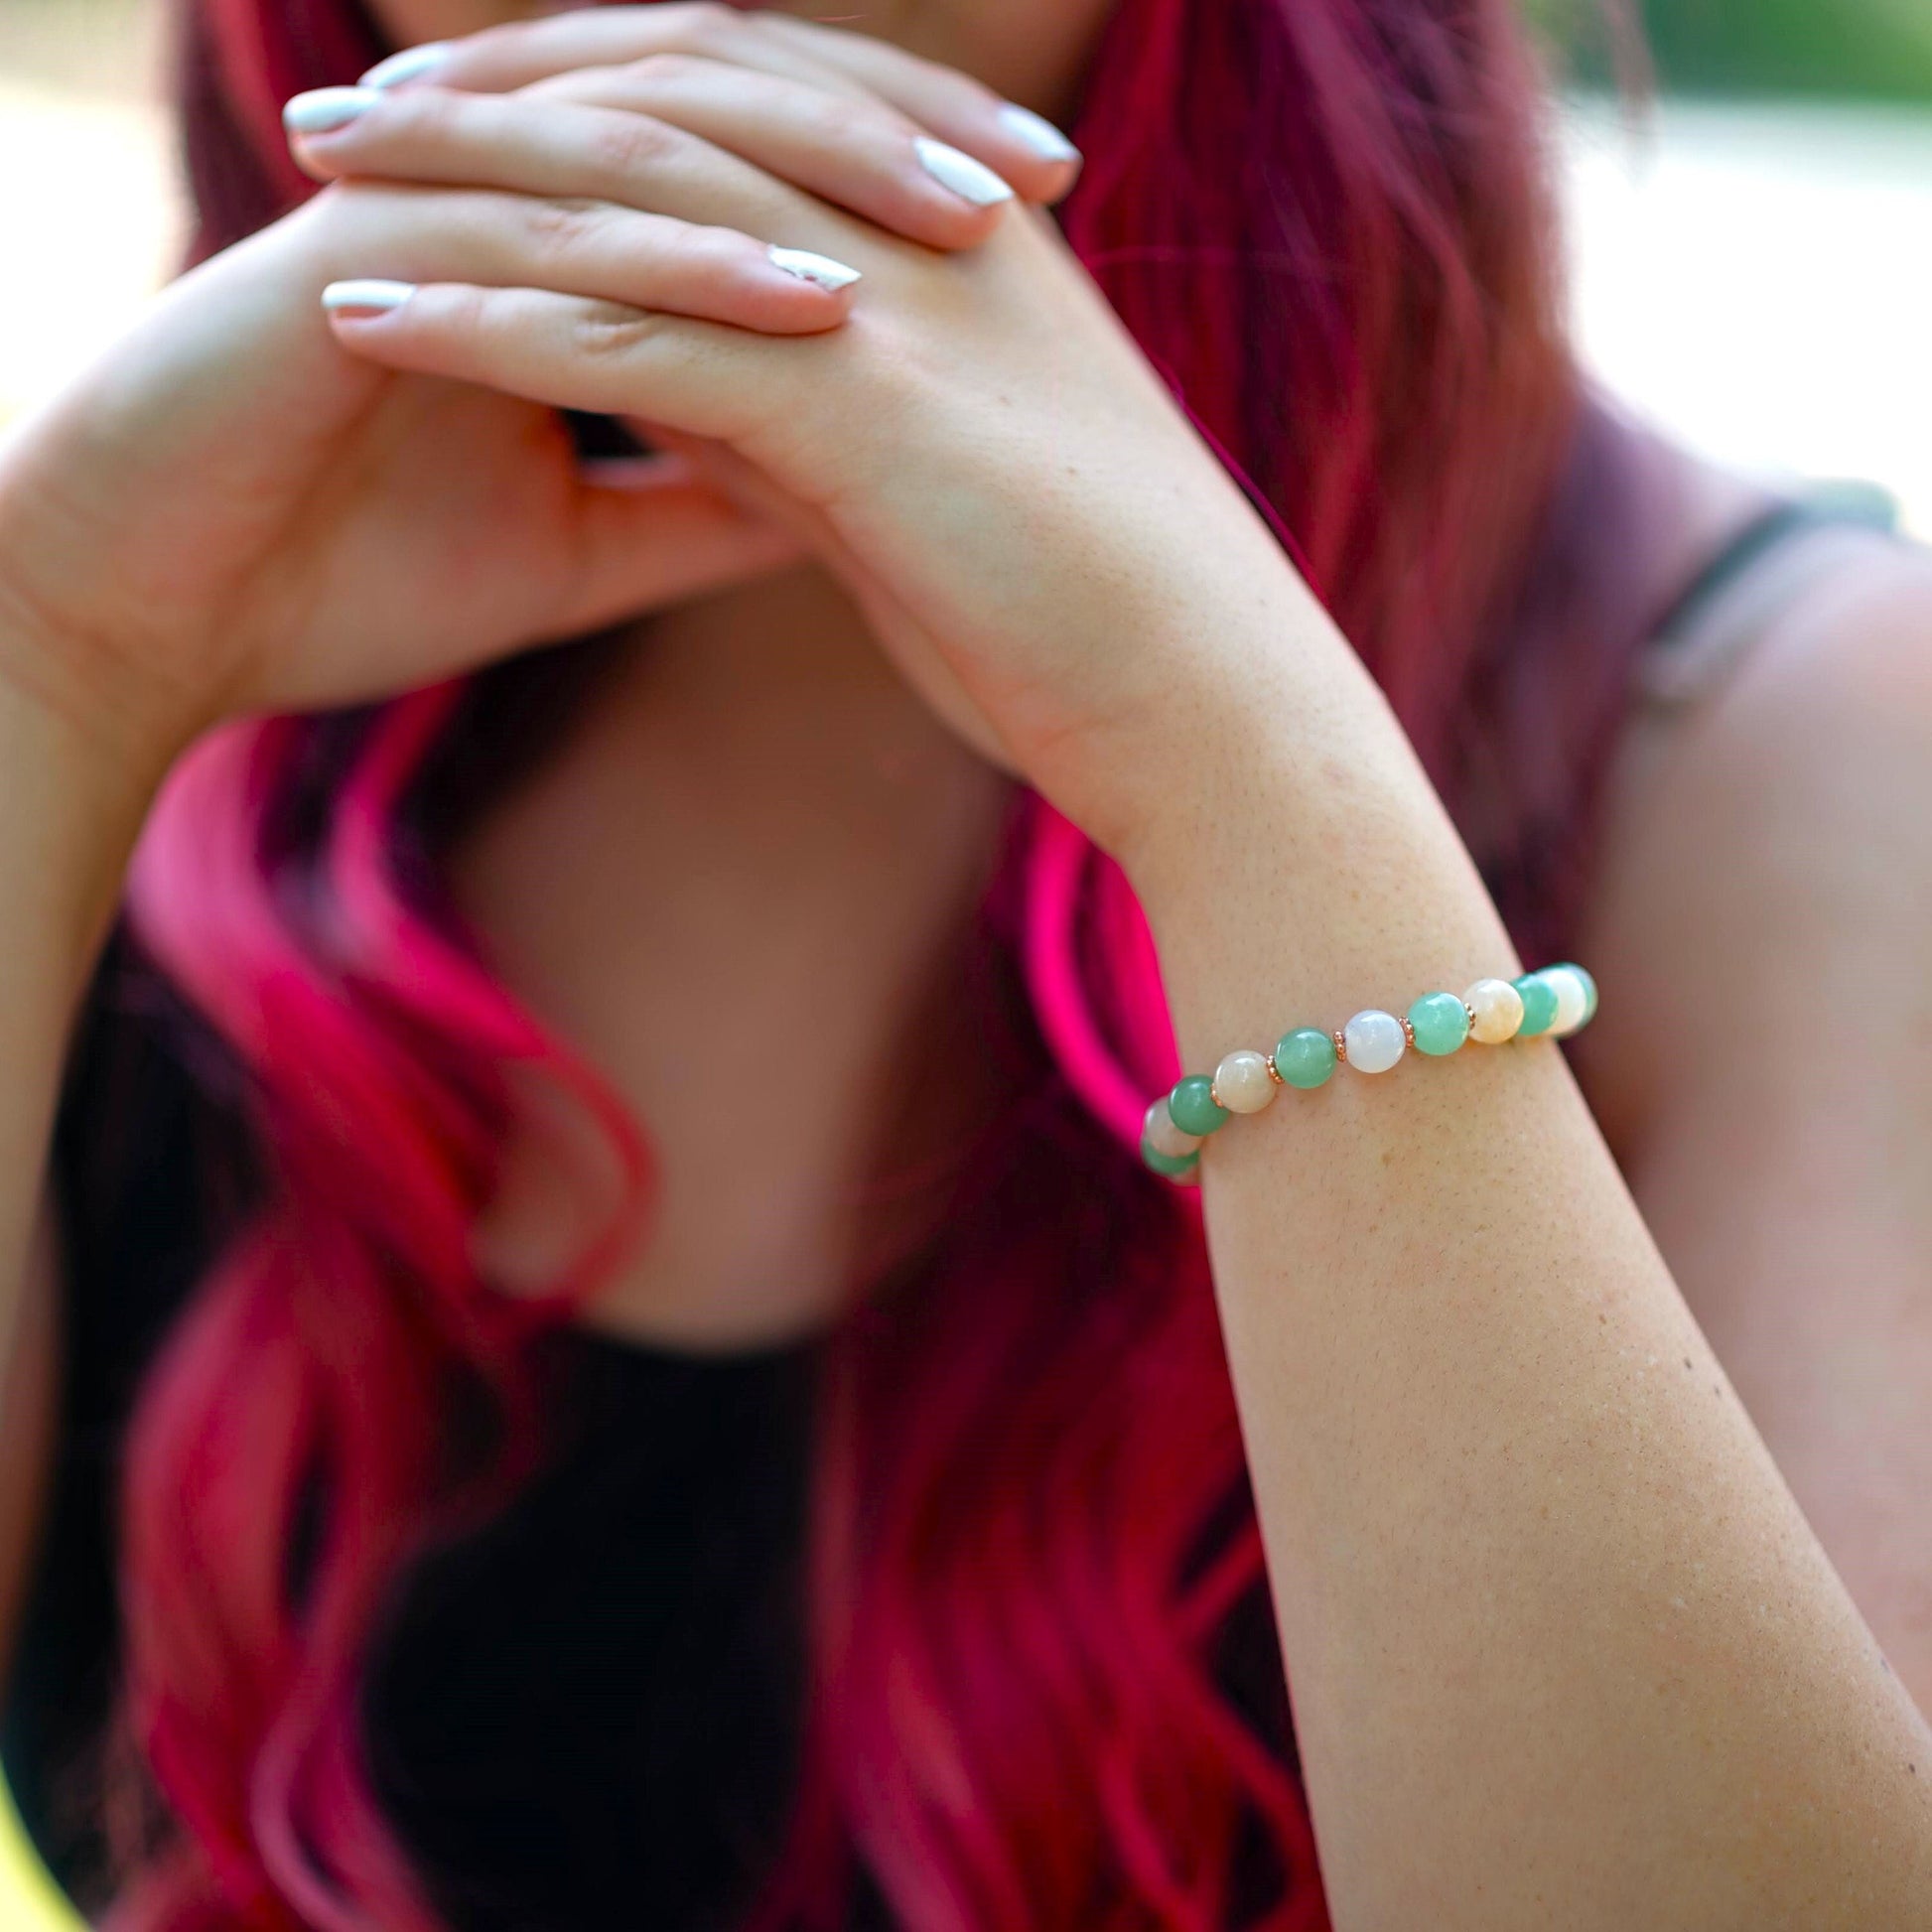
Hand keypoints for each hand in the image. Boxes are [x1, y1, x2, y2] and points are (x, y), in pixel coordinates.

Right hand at [0, 7, 1063, 775]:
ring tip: (966, 222)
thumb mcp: (585, 552)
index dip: (900, 182)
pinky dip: (685, 265)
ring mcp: (438, 195)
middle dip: (896, 132)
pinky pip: (556, 230)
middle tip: (1045, 185)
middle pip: (731, 101)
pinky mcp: (373, 244)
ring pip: (657, 135)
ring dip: (819, 170)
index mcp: (558, 231)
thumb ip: (710, 511)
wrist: (152, 612)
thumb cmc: (342, 571)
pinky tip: (808, 301)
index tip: (1040, 238)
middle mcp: (506, 181)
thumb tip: (849, 511)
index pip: (755, 164)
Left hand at [306, 7, 1310, 857]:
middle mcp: (915, 230)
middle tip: (346, 106)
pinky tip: (365, 319)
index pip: (739, 105)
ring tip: (318, 174)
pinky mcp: (853, 409)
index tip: (465, 111)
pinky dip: (483, 323)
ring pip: (629, 198)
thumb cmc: (1096, 625)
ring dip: (457, 180)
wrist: (1213, 708)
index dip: (589, 90)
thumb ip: (830, 418)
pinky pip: (624, 339)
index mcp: (948, 235)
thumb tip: (721, 405)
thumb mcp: (943, 487)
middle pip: (666, 103)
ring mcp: (888, 306)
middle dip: (493, 92)